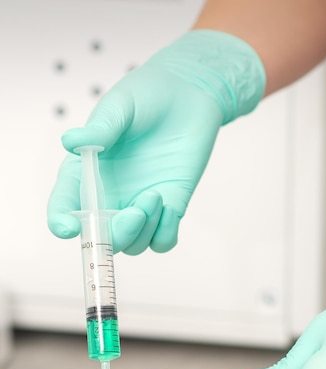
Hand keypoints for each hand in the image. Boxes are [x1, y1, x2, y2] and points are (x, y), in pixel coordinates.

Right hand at [47, 30, 264, 253]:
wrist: (189, 92)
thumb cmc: (148, 95)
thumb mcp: (120, 107)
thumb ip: (100, 128)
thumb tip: (71, 142)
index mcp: (86, 173)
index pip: (65, 207)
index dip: (61, 222)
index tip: (69, 228)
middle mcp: (110, 195)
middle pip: (103, 237)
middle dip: (116, 236)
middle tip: (135, 213)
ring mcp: (139, 204)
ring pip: (134, 245)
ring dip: (144, 231)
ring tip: (157, 195)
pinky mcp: (169, 206)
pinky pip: (162, 241)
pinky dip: (165, 235)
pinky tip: (171, 208)